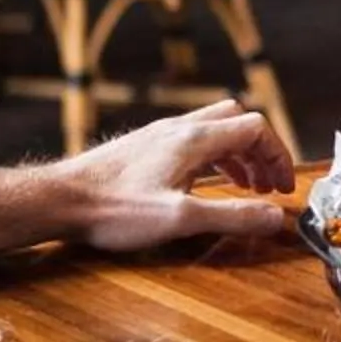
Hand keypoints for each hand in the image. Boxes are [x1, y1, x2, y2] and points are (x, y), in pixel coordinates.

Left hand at [57, 99, 294, 253]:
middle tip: (266, 186)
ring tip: (243, 187)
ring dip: (237, 155)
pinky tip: (201, 185)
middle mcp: (179, 128)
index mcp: (194, 139)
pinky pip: (191, 141)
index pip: (255, 128)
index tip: (282, 187)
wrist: (58, 199)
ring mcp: (159, 135)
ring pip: (214, 130)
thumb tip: (275, 218)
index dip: (278, 155)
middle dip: (260, 152)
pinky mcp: (143, 147)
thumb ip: (231, 216)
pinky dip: (212, 158)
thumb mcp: (179, 219)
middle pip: (237, 122)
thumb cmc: (114, 209)